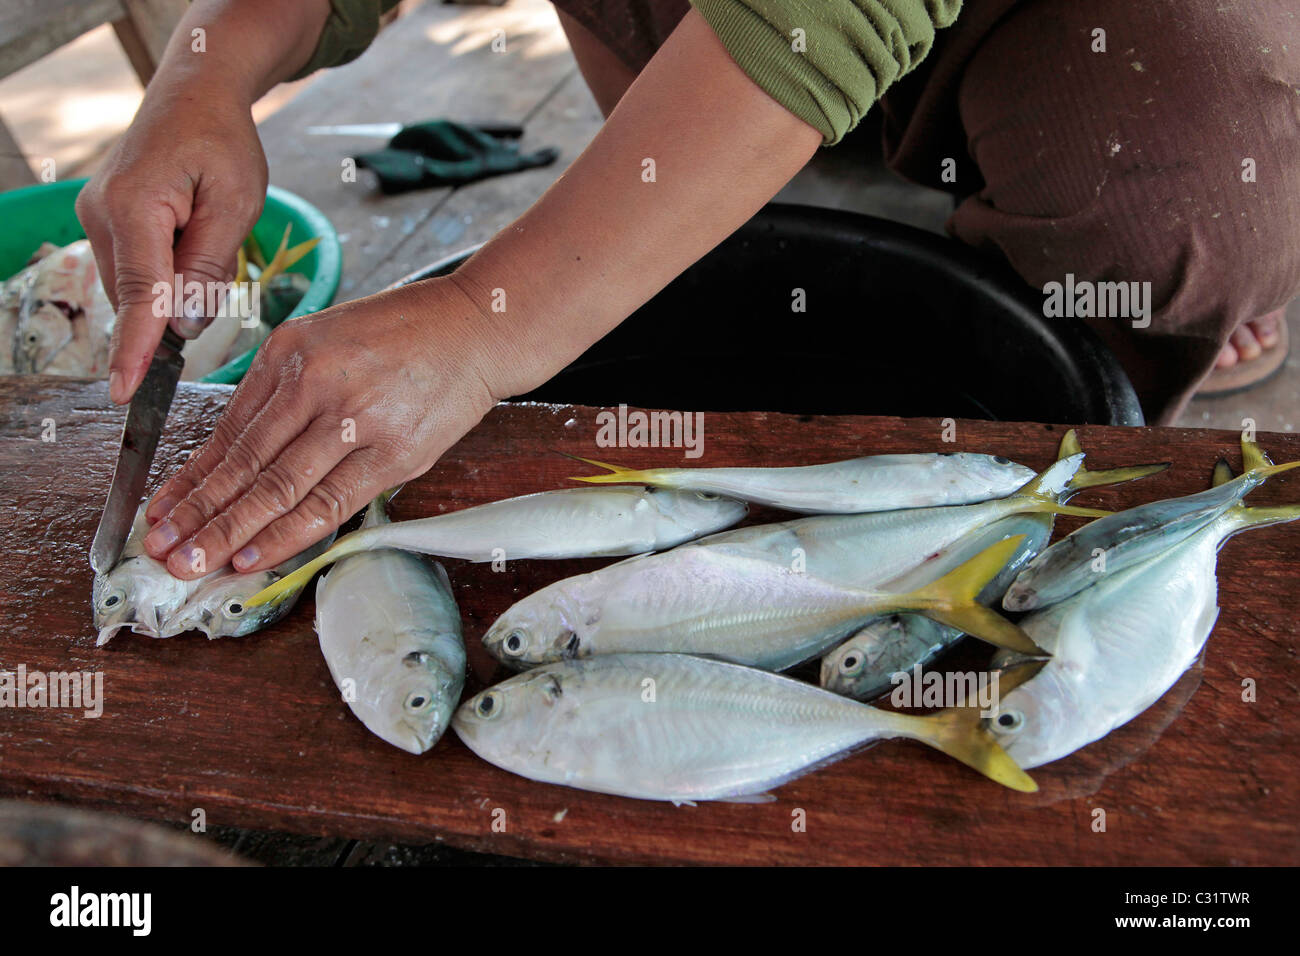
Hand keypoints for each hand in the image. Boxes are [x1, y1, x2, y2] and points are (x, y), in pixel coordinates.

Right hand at [77, 75, 267, 402]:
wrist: (193, 94)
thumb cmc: (221, 142)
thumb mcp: (235, 203)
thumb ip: (208, 267)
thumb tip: (183, 325)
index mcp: (135, 207)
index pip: (139, 295)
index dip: (136, 349)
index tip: (125, 392)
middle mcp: (100, 214)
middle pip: (138, 294)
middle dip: (178, 302)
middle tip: (217, 248)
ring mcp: (95, 217)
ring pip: (137, 286)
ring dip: (174, 282)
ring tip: (204, 227)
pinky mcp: (103, 222)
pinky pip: (135, 269)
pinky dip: (164, 270)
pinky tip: (188, 236)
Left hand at [141, 278, 507, 577]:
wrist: (478, 327)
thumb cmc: (405, 335)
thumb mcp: (328, 339)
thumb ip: (285, 390)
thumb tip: (237, 458)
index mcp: (292, 351)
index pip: (229, 429)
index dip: (190, 476)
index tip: (161, 510)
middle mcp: (317, 382)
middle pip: (245, 463)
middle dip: (197, 512)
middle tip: (161, 550)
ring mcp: (357, 419)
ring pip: (279, 488)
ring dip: (230, 531)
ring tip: (192, 562)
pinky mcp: (395, 452)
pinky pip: (329, 504)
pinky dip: (287, 534)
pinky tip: (253, 555)